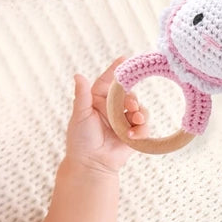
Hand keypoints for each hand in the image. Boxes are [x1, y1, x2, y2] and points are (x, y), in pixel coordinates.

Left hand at [65, 58, 148, 173]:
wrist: (91, 164)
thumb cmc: (80, 139)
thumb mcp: (80, 114)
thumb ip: (82, 95)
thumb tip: (78, 75)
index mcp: (97, 101)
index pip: (108, 81)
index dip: (116, 70)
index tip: (124, 58)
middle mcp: (111, 109)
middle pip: (129, 94)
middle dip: (132, 98)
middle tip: (130, 105)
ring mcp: (123, 121)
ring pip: (140, 109)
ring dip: (140, 113)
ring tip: (134, 119)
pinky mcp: (133, 133)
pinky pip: (144, 126)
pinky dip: (141, 129)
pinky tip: (131, 136)